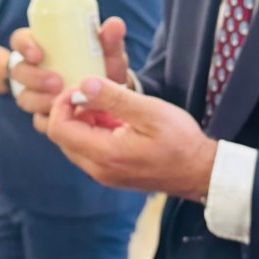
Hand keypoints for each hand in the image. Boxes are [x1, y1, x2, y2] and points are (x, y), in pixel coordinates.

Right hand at [9, 16, 132, 132]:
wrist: (111, 94)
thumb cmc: (102, 64)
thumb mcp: (106, 50)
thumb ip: (110, 38)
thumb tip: (116, 24)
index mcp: (42, 45)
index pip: (20, 40)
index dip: (24, 46)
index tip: (38, 55)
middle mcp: (33, 69)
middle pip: (19, 72)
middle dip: (34, 78)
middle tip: (57, 82)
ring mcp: (35, 93)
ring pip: (25, 97)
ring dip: (40, 100)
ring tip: (61, 102)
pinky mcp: (43, 115)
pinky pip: (38, 120)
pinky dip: (49, 120)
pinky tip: (63, 120)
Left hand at [46, 76, 217, 200]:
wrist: (200, 172)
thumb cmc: (180, 142)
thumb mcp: (149, 112)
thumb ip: (114, 98)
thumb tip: (83, 84)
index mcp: (104, 155)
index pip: (59, 128)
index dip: (62, 102)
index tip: (81, 86)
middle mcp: (98, 169)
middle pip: (62, 136)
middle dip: (71, 109)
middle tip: (95, 91)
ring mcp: (104, 173)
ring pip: (74, 141)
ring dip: (84, 119)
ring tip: (108, 102)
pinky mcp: (111, 172)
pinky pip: (89, 148)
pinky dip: (94, 129)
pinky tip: (116, 116)